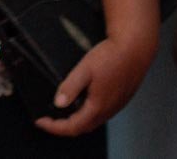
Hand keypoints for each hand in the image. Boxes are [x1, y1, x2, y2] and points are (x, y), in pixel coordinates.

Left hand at [35, 35, 155, 136]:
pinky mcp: (120, 100)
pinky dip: (87, 114)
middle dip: (63, 127)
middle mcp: (108, 111)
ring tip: (62, 113)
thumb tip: (58, 104)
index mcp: (98, 106)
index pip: (72, 127)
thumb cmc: (111, 56)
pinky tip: (81, 103)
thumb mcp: (85, 69)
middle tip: (48, 119)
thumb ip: (71, 87)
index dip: (54, 127)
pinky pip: (101, 114)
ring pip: (92, 122)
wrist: (135, 48)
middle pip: (82, 128)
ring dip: (76, 121)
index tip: (40, 121)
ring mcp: (116, 106)